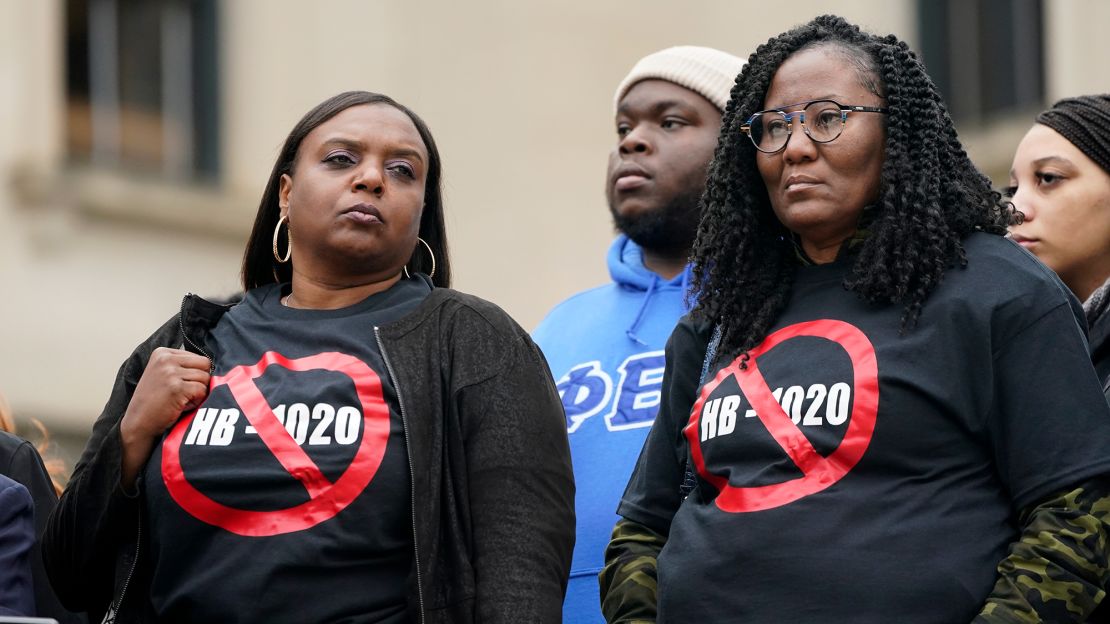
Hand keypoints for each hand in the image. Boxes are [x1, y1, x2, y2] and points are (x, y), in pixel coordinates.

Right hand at [119, 347, 210, 487]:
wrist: (138, 423)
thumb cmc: (155, 401)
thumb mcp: (163, 373)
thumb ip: (183, 365)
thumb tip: (215, 363)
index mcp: (162, 352)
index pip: (199, 357)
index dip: (196, 374)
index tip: (178, 385)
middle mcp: (165, 359)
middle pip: (205, 365)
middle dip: (200, 381)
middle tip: (185, 393)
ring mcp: (170, 372)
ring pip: (205, 378)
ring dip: (198, 393)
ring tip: (180, 400)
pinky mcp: (176, 387)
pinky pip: (202, 391)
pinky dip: (196, 401)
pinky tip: (181, 406)